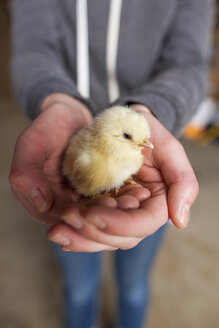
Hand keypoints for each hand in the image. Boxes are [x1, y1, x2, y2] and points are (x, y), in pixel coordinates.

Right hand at [9, 94, 148, 250]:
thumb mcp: (33, 143)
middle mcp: (63, 207)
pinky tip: (138, 194)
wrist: (69, 117)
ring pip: (101, 221)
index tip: (108, 203)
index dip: (86, 219)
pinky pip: (111, 206)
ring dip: (120, 214)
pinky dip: (123, 202)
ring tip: (136, 199)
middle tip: (130, 203)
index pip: (64, 221)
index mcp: (43, 201)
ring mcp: (81, 202)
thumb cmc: (50, 127)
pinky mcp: (97, 195)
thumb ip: (26, 173)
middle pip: (86, 227)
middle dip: (109, 219)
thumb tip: (41, 205)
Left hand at [47, 104, 198, 251]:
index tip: (94, 215)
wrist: (121, 124)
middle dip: (94, 232)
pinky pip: (88, 227)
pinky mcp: (99, 208)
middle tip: (68, 217)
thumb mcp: (168, 148)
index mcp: (157, 202)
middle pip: (120, 238)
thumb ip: (183, 181)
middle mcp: (137, 212)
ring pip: (102, 238)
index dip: (121, 225)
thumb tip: (181, 221)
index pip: (143, 224)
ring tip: (57, 228)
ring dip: (80, 237)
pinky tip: (59, 229)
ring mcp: (117, 213)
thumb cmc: (145, 131)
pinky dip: (74, 232)